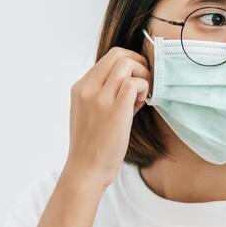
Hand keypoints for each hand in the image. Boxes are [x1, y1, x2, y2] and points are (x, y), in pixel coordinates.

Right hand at [64, 46, 150, 188]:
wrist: (85, 171)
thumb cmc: (92, 148)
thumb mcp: (91, 115)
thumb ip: (106, 96)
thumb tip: (133, 84)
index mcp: (80, 88)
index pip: (108, 58)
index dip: (129, 62)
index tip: (137, 78)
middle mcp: (87, 89)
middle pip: (118, 55)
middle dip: (138, 63)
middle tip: (145, 82)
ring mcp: (100, 98)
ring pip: (127, 65)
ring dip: (142, 75)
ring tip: (142, 96)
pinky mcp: (114, 110)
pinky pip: (134, 83)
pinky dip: (143, 88)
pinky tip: (143, 102)